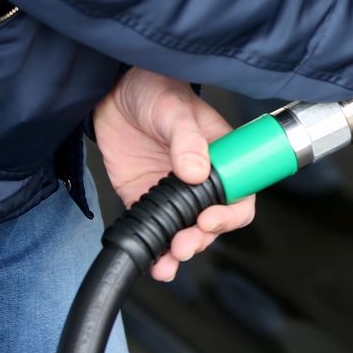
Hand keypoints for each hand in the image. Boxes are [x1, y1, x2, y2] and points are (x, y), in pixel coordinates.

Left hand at [92, 68, 254, 281]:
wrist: (112, 91)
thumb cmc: (155, 88)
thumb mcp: (173, 108)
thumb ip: (186, 139)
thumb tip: (196, 171)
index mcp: (222, 155)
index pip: (241, 193)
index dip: (231, 212)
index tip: (209, 217)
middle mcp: (203, 178)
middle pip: (216, 220)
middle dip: (204, 236)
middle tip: (186, 242)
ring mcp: (174, 191)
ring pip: (187, 231)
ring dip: (182, 250)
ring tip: (170, 259)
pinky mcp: (145, 199)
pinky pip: (154, 230)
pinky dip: (154, 251)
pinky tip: (154, 264)